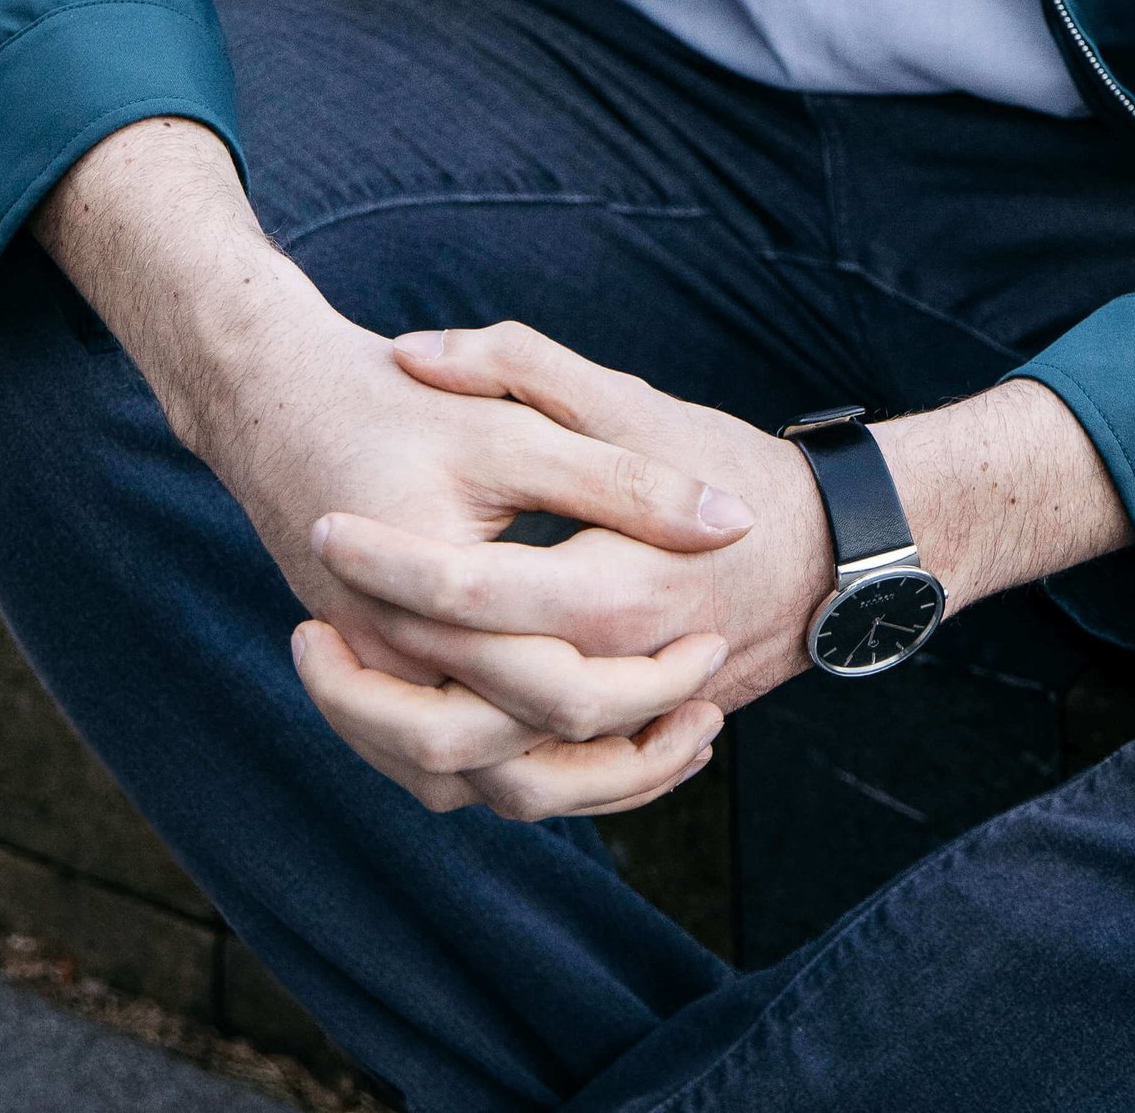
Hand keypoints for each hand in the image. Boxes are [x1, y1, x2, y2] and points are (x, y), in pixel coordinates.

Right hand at [34, 123, 751, 822]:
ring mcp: (375, 685)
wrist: (272, 404)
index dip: (655, 682)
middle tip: (703, 711)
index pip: (564, 692)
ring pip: (482, 787)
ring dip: (577, 784)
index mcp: (441, 606)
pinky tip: (584, 736)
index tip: (714, 640)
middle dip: (627, 753)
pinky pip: (447, 768)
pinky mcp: (370, 685)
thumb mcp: (522, 427)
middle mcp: (398, 666)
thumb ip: (625, 482)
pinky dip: (518, 768)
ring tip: (665, 741)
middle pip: (526, 765)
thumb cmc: (398, 405)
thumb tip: (734, 524)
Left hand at [299, 322, 837, 818]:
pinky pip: (523, 784)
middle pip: (462, 719)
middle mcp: (615, 672)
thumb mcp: (627, 396)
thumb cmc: (728, 460)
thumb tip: (414, 350)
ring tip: (337, 673)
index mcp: (614, 585)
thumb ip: (520, 363)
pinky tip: (401, 704)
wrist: (829, 552)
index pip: (472, 599)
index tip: (325, 527)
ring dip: (399, 742)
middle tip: (305, 627)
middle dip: (366, 687)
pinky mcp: (618, 744)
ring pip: (487, 780)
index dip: (387, 562)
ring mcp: (619, 721)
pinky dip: (455, 763)